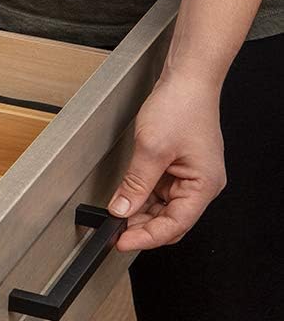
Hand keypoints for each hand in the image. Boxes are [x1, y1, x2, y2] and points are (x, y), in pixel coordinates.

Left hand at [108, 73, 225, 250]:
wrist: (186, 79)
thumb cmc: (181, 106)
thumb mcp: (152, 148)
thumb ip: (136, 183)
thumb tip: (122, 209)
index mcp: (204, 186)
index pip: (175, 225)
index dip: (148, 237)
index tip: (122, 242)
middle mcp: (200, 184)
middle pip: (171, 219)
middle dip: (143, 227)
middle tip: (115, 231)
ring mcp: (189, 174)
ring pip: (163, 205)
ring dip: (141, 211)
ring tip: (117, 215)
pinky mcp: (178, 164)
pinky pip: (160, 188)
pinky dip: (143, 194)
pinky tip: (126, 196)